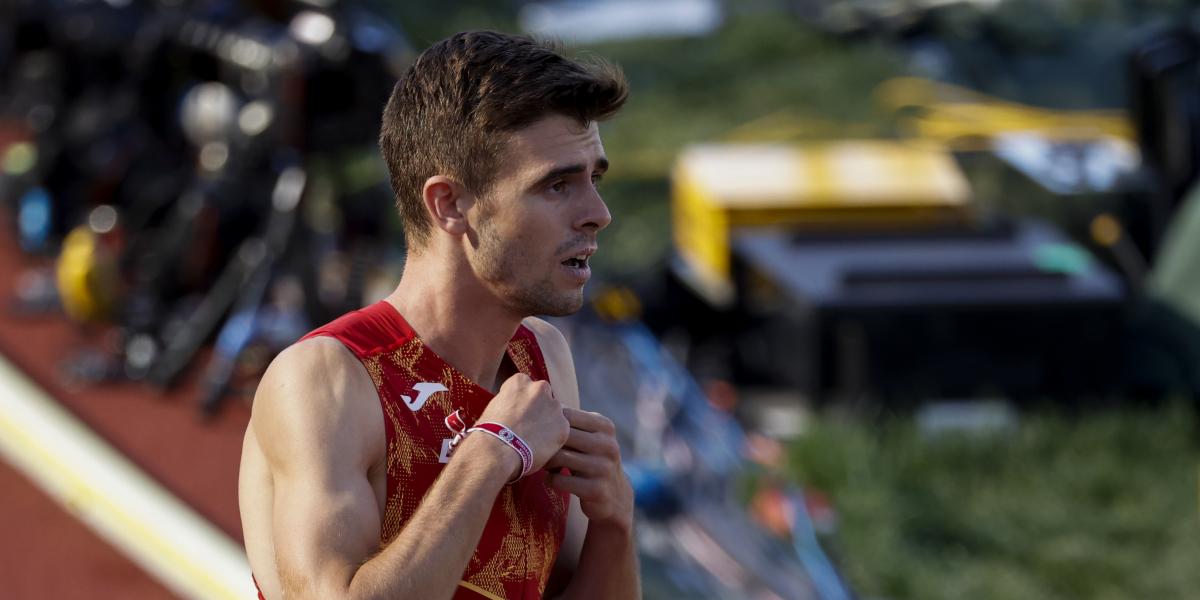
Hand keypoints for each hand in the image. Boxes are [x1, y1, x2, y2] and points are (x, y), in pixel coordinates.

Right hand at [478, 374, 569, 477]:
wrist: (496, 450)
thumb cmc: (487, 431)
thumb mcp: (493, 407)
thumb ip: (508, 403)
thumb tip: (511, 411)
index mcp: (520, 381)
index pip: (525, 387)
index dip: (521, 403)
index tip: (517, 414)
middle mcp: (540, 388)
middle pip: (543, 398)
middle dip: (538, 410)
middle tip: (528, 427)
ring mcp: (554, 406)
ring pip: (554, 415)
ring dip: (547, 424)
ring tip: (533, 441)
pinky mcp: (563, 426)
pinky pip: (560, 432)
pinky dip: (553, 440)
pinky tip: (540, 449)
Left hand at [544, 408, 632, 529]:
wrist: (614, 495)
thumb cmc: (591, 459)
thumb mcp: (590, 436)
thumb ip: (570, 421)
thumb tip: (537, 401)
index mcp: (605, 426)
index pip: (567, 415)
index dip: (547, 422)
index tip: (537, 430)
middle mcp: (608, 445)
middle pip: (562, 436)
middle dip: (545, 443)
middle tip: (536, 449)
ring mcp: (604, 468)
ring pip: (559, 458)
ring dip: (546, 462)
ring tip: (544, 463)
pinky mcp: (597, 490)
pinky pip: (560, 480)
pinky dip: (550, 479)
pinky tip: (551, 478)